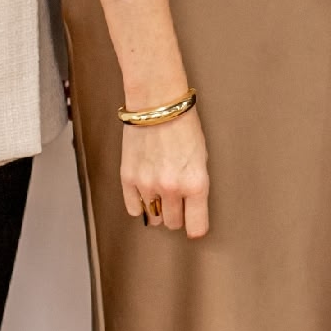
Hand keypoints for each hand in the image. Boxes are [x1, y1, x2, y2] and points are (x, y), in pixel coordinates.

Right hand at [123, 108, 209, 238]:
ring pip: (153, 218)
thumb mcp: (202, 157)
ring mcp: (147, 185)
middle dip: (176, 214)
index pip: (196, 228)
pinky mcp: (128, 178)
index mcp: (196, 183)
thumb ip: (195, 185)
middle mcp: (172, 188)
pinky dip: (139, 204)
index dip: (195, 225)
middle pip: (173, 223)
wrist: (157, 103)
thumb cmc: (184, 125)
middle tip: (177, 199)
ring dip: (158, 209)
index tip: (193, 221)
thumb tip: (189, 207)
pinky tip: (145, 190)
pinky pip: (133, 208)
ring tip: (160, 191)